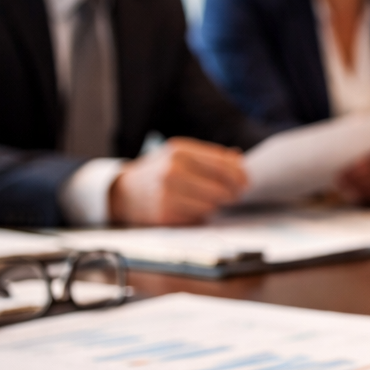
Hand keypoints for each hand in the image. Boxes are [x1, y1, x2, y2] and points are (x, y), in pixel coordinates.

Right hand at [109, 138, 246, 225]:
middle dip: (232, 192)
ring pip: (212, 204)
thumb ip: (210, 156)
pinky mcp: (165, 215)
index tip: (246, 181)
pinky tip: (193, 207)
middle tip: (235, 195)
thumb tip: (239, 160)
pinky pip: (198, 217)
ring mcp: (167, 194)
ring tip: (210, 199)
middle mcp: (172, 171)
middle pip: (221, 187)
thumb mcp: (179, 155)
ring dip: (217, 204)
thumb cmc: (159, 171)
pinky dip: (202, 214)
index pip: (221, 164)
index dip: (239, 174)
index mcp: (179, 151)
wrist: (123, 192)